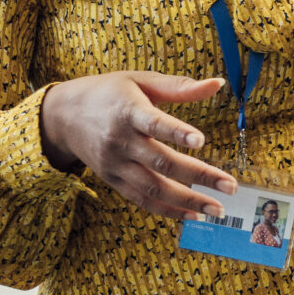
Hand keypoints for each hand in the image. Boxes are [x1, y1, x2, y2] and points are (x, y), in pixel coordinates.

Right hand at [38, 71, 236, 219]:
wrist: (64, 116)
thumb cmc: (109, 93)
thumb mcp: (140, 80)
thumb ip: (179, 86)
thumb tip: (218, 84)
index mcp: (128, 111)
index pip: (154, 124)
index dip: (177, 132)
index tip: (201, 140)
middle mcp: (120, 141)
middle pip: (161, 162)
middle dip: (198, 176)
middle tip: (230, 186)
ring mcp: (115, 165)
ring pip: (153, 188)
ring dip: (187, 201)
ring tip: (217, 208)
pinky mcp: (112, 180)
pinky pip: (141, 200)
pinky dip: (167, 209)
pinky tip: (193, 214)